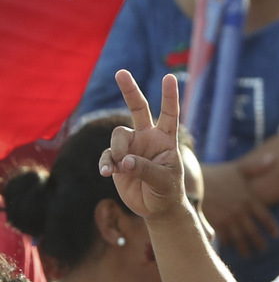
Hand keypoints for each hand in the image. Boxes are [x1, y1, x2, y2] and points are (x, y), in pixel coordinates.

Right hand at [99, 70, 186, 219]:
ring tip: (122, 169)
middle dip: (130, 90)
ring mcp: (131, 147)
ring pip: (117, 136)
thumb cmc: (167, 192)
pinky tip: (108, 173)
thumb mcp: (163, 182)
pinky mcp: (117, 158)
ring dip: (118, 152)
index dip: (169, 97)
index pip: (169, 115)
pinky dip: (107, 163)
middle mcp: (147, 138)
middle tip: (121, 73)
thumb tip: (126, 161)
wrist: (157, 208)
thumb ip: (146, 170)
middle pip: (137, 108)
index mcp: (166, 140)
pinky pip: (107, 155)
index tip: (169, 77)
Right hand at [201, 161, 278, 257]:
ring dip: (246, 248)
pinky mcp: (217, 224)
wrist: (193, 177)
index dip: (271, 227)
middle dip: (259, 242)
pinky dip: (230, 245)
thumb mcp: (238, 169)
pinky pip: (226, 238)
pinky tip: (231, 248)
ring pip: (241, 238)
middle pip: (254, 232)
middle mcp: (241, 211)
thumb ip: (256, 167)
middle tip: (262, 249)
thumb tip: (274, 158)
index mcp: (249, 199)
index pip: (265, 217)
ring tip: (248, 254)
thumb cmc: (217, 173)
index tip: (277, 235)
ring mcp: (229, 219)